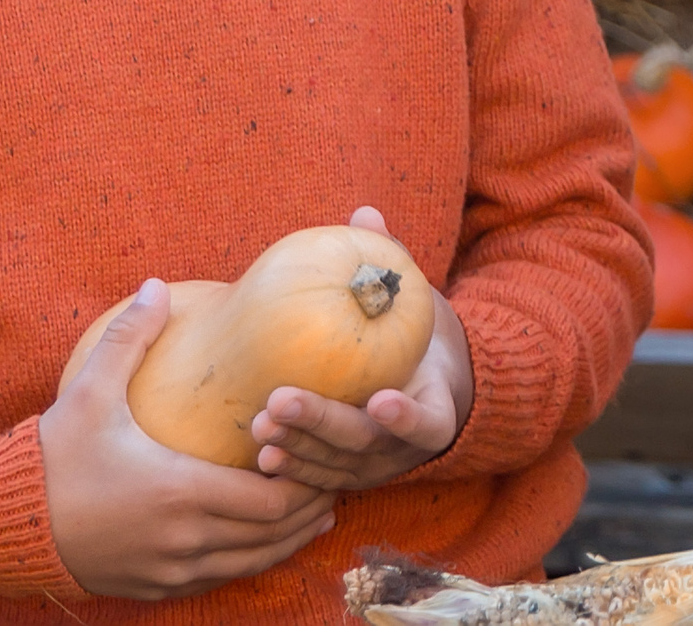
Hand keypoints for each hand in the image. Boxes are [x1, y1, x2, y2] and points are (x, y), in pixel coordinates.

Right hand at [41, 279, 337, 598]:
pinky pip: (217, 580)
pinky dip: (247, 560)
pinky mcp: (152, 589)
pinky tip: (260, 540)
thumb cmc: (49, 459)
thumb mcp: (88, 392)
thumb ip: (129, 338)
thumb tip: (156, 285)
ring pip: (250, 563)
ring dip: (286, 539)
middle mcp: (183, 540)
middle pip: (272, 534)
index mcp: (180, 492)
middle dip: (308, 509)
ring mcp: (168, 571)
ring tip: (314, 511)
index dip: (307, 482)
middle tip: (332, 479)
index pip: (272, 500)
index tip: (325, 457)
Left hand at [249, 207, 472, 490]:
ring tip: (259, 422)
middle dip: (323, 424)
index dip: (407, 417)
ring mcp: (371, 469)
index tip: (381, 399)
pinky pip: (316, 478)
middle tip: (281, 399)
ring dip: (297, 445)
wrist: (423, 391)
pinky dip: (291, 467)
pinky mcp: (343, 477)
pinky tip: (258, 451)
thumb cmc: (416, 339)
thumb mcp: (415, 306)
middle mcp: (403, 449)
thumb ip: (392, 265)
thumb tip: (365, 214)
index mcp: (434, 411)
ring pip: (334, 466)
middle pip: (365, 444)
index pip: (427, 423)